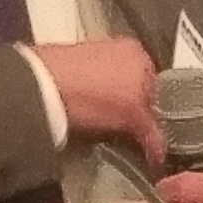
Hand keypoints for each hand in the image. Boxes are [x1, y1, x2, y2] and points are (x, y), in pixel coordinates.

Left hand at [32, 37, 160, 156]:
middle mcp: (120, 48)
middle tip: (126, 136)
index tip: (148, 137)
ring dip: (109, 108)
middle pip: (134, 88)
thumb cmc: (94, 95)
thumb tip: (161, 154)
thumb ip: (151, 134)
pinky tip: (83, 115)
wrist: (41, 85)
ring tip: (102, 128)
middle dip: (131, 112)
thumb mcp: (130, 118)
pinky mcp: (69, 63)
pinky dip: (90, 101)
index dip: (155, 117)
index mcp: (141, 54)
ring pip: (111, 88)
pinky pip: (89, 87)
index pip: (159, 90)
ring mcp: (93, 53)